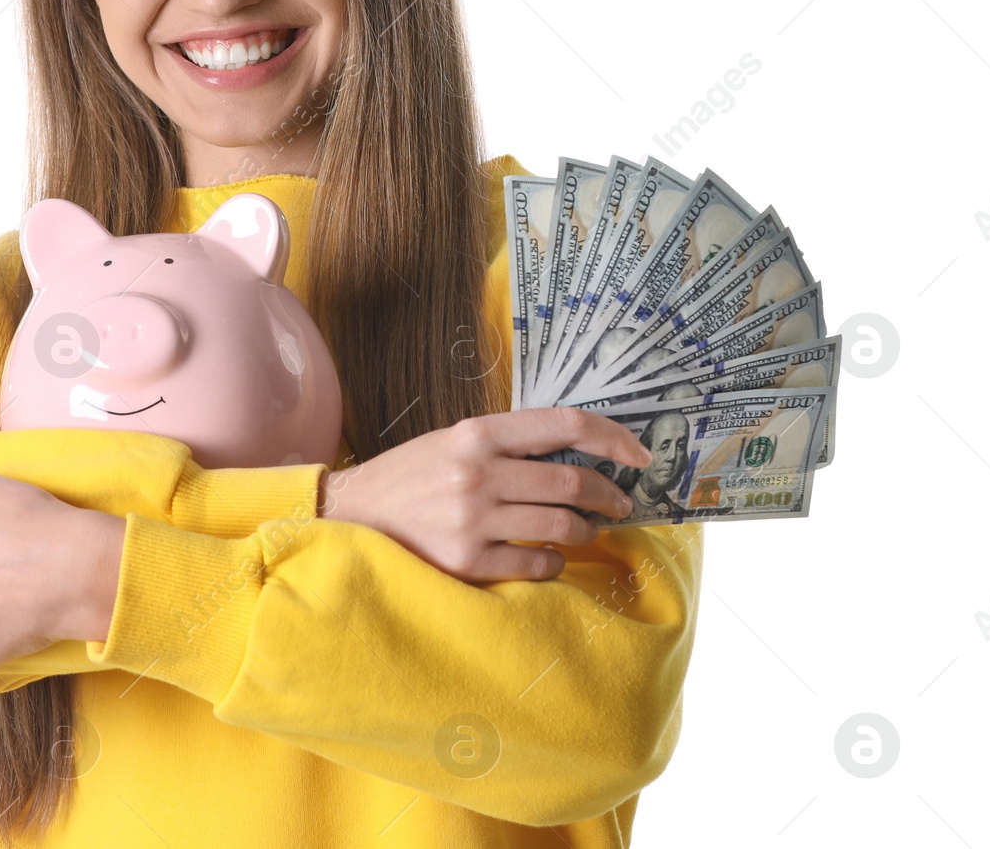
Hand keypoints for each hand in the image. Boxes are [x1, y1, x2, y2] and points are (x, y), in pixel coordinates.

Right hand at [316, 407, 651, 582]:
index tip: (639, 454)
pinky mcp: (466, 562)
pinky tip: (549, 558)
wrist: (350, 515)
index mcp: (476, 433)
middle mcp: (478, 472)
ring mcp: (472, 519)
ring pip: (560, 525)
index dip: (612, 437)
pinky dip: (553, 563)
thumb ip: (505, 445)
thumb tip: (575, 455)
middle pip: (571, 481)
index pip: (563, 424)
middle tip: (620, 502)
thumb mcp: (452, 442)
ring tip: (585, 530)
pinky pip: (535, 565)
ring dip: (585, 530)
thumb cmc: (409, 477)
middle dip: (608, 493)